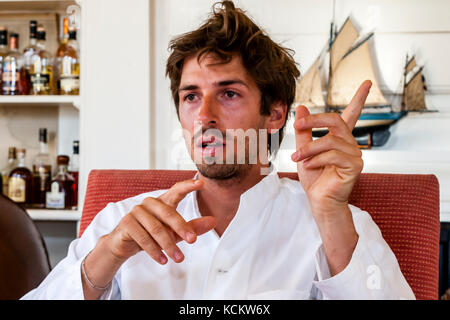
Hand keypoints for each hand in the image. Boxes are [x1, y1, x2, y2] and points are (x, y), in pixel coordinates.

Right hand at [105, 179, 215, 264]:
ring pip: (156, 228)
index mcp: (163, 201)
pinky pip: (143, 238)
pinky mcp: (127, 223)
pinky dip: (154, 251)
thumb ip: (192, 227)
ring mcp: (136, 212)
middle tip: (193, 240)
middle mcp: (149, 203)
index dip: (188, 186)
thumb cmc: (151, 234)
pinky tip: (163, 259)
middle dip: (181, 228)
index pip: (176, 190)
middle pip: (168, 213)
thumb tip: (213, 222)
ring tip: (178, 258)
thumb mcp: (174, 232)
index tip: (201, 183)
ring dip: (169, 245)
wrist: (124, 244)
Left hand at [291, 80, 371, 218]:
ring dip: (309, 148)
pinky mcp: (355, 167)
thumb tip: (301, 108)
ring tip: (297, 158)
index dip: (359, 98)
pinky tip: (309, 166)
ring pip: (330, 140)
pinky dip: (317, 160)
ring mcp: (355, 155)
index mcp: (340, 139)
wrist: (318, 200)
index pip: (351, 114)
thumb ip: (304, 130)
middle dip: (314, 120)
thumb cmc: (313, 178)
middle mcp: (350, 144)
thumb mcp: (304, 150)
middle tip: (297, 125)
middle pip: (336, 120)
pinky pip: (334, 155)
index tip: (367, 83)